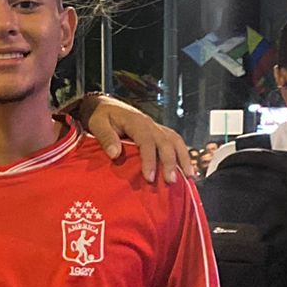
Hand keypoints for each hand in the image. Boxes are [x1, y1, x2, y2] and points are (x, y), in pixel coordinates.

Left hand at [73, 94, 189, 184]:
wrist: (103, 105)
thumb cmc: (99, 116)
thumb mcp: (97, 124)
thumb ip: (106, 138)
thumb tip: (115, 154)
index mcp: (135, 121)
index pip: (146, 141)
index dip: (149, 159)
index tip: (149, 177)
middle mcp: (150, 124)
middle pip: (165, 142)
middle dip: (170, 162)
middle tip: (170, 181)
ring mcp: (156, 127)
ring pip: (175, 141)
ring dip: (183, 158)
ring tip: (188, 176)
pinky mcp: (158, 132)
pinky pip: (174, 141)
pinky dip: (183, 154)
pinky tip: (187, 168)